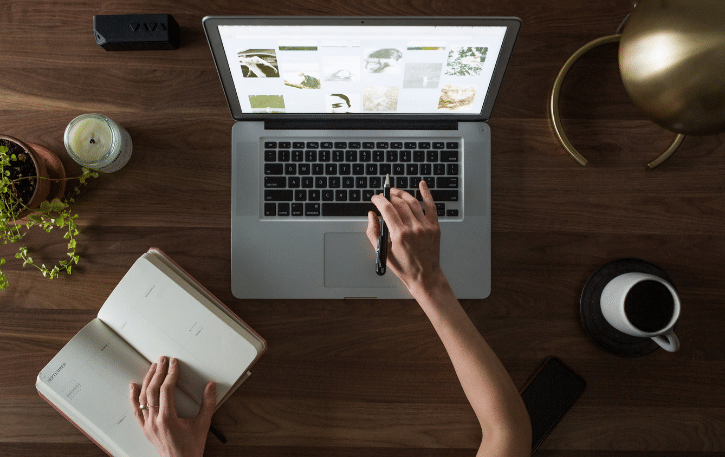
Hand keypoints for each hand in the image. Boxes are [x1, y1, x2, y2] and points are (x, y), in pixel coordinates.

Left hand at [130, 356, 215, 456]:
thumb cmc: (191, 447)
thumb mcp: (203, 424)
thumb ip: (208, 403)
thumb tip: (211, 385)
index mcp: (168, 419)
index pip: (166, 390)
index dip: (170, 374)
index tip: (174, 363)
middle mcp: (155, 421)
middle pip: (153, 391)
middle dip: (158, 372)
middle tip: (162, 360)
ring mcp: (148, 425)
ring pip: (143, 398)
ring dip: (147, 380)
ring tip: (152, 367)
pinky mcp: (145, 428)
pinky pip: (136, 410)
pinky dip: (133, 397)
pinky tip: (134, 385)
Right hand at [366, 180, 446, 294]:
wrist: (425, 276)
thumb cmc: (403, 267)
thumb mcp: (382, 252)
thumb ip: (373, 232)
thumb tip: (371, 215)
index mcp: (399, 235)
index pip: (387, 209)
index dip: (379, 200)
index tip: (375, 198)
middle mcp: (414, 228)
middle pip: (399, 203)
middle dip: (388, 196)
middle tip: (383, 196)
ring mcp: (426, 226)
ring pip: (412, 202)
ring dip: (402, 194)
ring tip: (394, 192)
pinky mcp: (434, 227)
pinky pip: (431, 206)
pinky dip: (427, 194)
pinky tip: (422, 184)